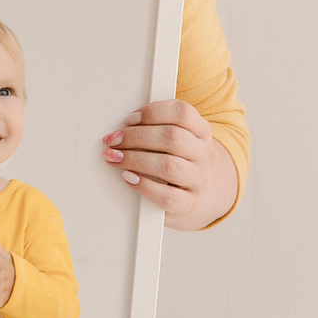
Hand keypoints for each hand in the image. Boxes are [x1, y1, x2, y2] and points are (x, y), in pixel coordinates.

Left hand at [104, 100, 236, 225]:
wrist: (190, 196)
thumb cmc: (173, 161)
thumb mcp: (172, 139)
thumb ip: (155, 127)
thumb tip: (125, 125)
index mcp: (201, 131)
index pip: (182, 112)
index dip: (153, 112)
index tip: (128, 120)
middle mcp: (204, 154)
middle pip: (172, 137)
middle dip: (136, 136)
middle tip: (114, 140)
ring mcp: (199, 180)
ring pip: (169, 166)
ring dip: (135, 159)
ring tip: (114, 158)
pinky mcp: (190, 204)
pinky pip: (167, 196)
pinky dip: (144, 185)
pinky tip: (128, 178)